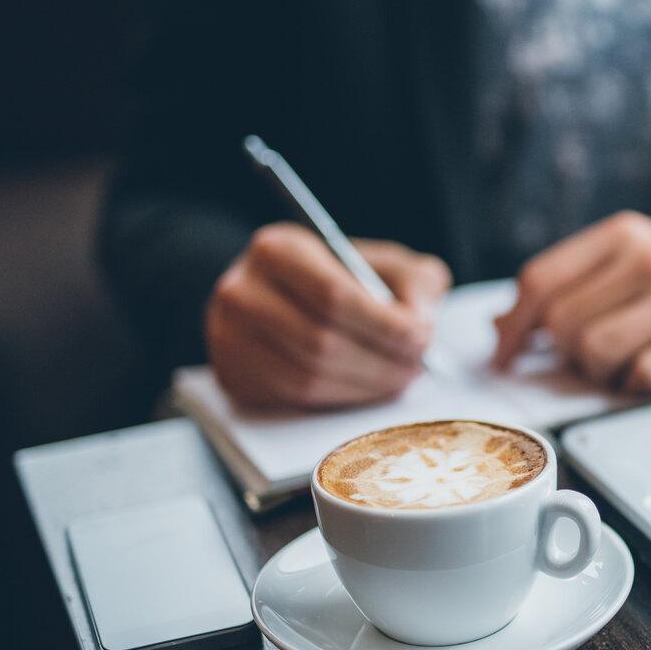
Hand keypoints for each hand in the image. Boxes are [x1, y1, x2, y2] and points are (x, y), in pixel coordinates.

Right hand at [205, 222, 451, 408]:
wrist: (284, 293)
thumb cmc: (343, 277)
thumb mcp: (384, 262)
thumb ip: (416, 281)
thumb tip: (420, 321)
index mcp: (276, 249)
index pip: (333, 295)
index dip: (383, 324)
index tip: (422, 338)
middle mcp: (240, 291)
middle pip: (320, 342)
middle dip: (381, 362)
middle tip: (417, 367)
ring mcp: (228, 337)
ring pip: (307, 378)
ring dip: (365, 386)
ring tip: (400, 378)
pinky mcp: (233, 376)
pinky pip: (293, 399)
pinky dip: (340, 399)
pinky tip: (367, 388)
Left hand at [492, 211, 650, 392]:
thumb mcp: (636, 266)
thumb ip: (574, 288)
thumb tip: (502, 326)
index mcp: (623, 234)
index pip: (541, 279)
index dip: (514, 327)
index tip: (507, 357)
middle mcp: (650, 257)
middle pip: (563, 323)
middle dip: (568, 356)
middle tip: (594, 363)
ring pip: (597, 350)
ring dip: (602, 375)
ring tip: (626, 369)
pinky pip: (645, 375)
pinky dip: (638, 388)